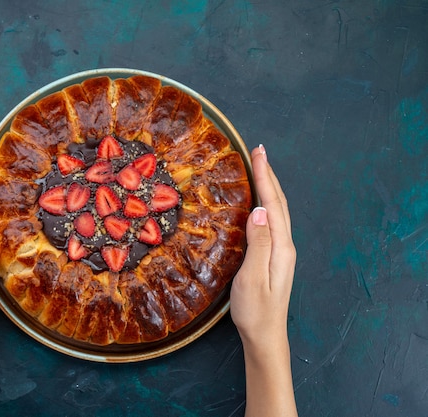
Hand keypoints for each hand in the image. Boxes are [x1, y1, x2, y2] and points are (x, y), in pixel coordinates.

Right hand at [230, 144, 295, 345]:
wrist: (265, 335)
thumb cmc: (255, 311)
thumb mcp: (252, 278)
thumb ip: (258, 244)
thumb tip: (260, 210)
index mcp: (281, 247)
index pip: (273, 204)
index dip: (265, 177)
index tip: (258, 153)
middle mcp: (285, 245)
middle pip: (279, 203)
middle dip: (269, 175)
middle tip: (259, 151)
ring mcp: (281, 251)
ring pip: (277, 211)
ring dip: (269, 187)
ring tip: (259, 167)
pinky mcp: (274, 256)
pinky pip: (272, 221)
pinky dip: (266, 203)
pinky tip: (259, 201)